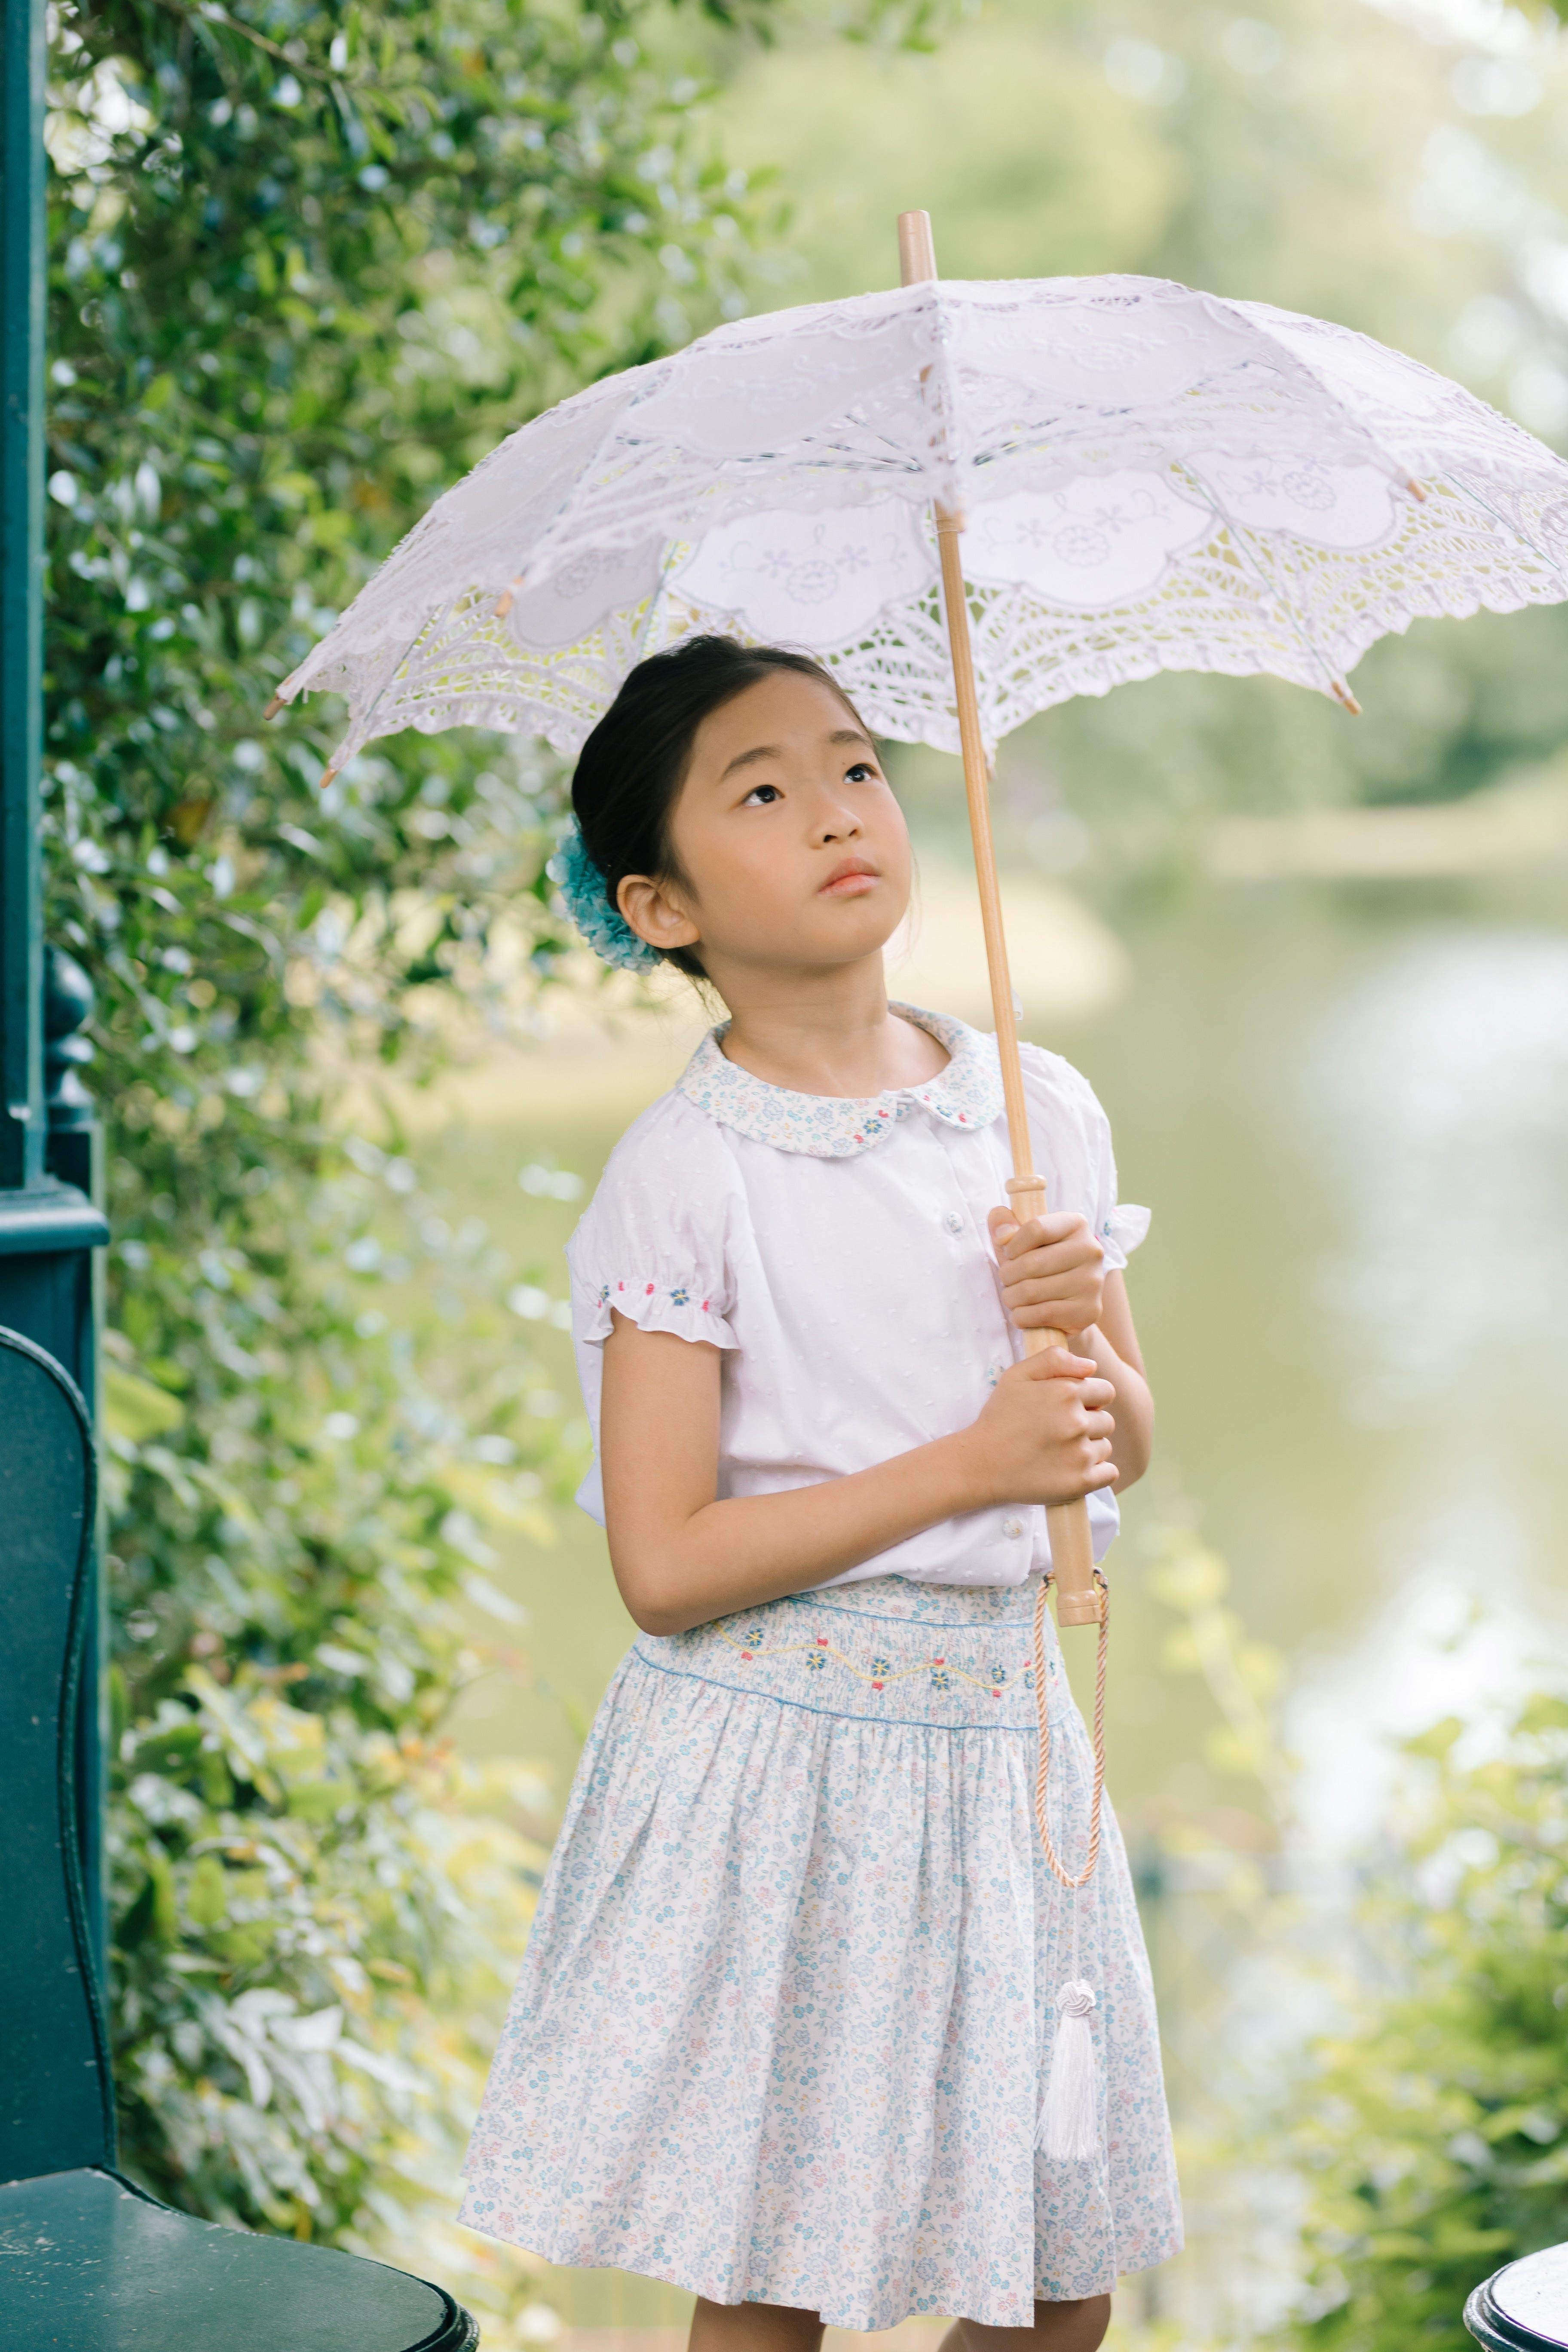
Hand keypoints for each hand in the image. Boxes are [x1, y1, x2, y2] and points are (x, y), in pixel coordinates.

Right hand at [956, 1348, 1116, 1508]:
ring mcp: (1080, 1454)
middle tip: (1058, 1433)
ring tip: (1058, 1452)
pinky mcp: (1081, 1482)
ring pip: (1104, 1447)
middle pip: (1106, 1420)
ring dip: (1088, 1448)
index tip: (1068, 1409)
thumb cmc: (998, 1418)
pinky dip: (1096, 1472)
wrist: (980, 1465)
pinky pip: (1109, 1473)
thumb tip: (1091, 1366)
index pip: (1105, 1392)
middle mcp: (1077, 1422)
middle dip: (1088, 1424)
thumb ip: (1054, 1359)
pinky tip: (1072, 1469)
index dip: (1089, 1399)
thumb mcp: (1017, 1376)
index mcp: (1066, 1392)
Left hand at [987, 1204, 1104, 1337]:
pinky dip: (1021, 1317)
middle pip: (1030, 1263)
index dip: (1012, 1246)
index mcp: (1076, 1224)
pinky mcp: (1088, 1311)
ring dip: (1011, 1298)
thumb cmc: (1038, 1268)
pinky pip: (1041, 1314)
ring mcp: (1093, 1282)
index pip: (1035, 1229)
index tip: (1011, 1254)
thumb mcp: (1018, 1241)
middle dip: (1008, 1276)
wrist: (1065, 1307)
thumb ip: (1004, 1225)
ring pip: (1031, 1291)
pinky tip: (1022, 1314)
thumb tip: (1002, 1232)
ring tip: (1014, 1297)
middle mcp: (1091, 1250)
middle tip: (1008, 1281)